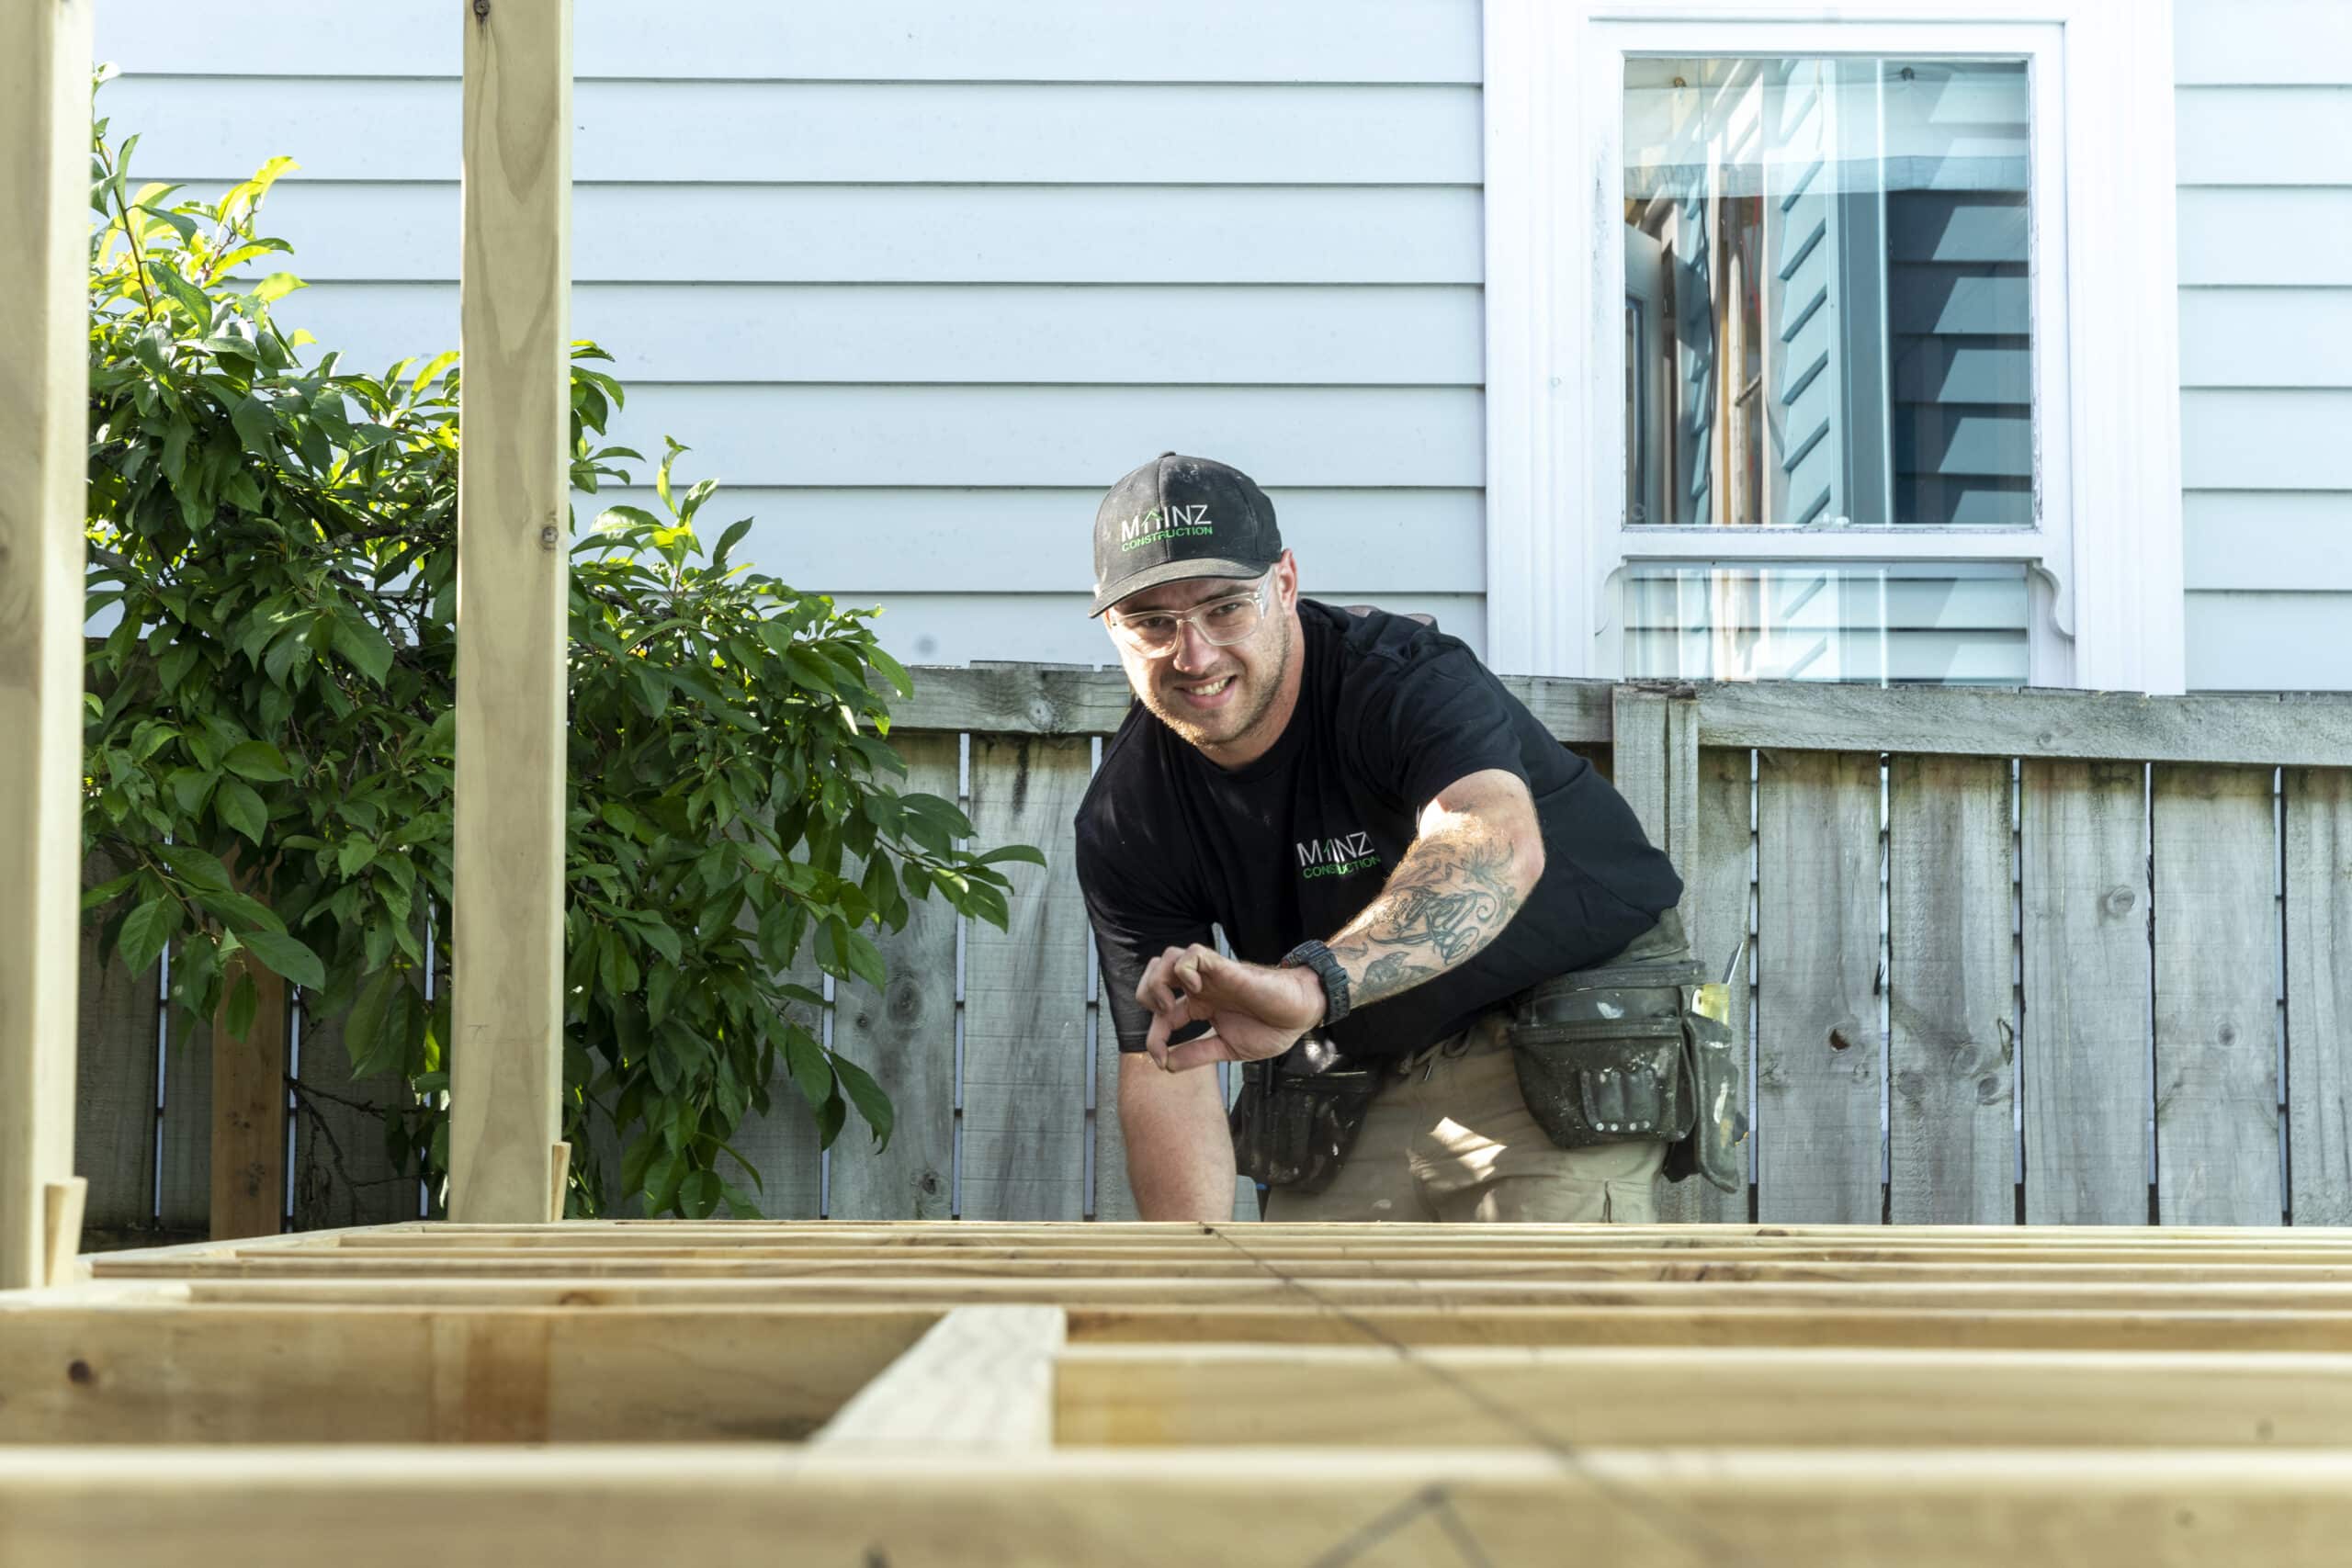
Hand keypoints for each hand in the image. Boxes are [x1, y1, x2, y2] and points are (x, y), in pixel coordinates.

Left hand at [1135, 943, 1324, 1072]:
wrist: (1300, 1015)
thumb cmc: (1270, 1028)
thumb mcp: (1227, 1049)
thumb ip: (1197, 1054)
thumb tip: (1167, 1066)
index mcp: (1200, 1007)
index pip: (1161, 1015)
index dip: (1153, 1037)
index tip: (1160, 1059)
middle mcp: (1201, 988)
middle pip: (1154, 975)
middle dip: (1146, 995)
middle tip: (1162, 1017)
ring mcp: (1211, 977)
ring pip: (1168, 958)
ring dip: (1159, 980)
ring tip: (1171, 1004)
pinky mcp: (1225, 968)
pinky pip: (1193, 954)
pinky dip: (1184, 969)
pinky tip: (1195, 990)